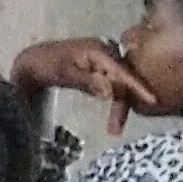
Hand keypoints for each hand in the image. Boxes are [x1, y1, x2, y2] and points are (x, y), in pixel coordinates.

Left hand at [11, 36, 144, 126]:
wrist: (31, 60)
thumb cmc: (45, 65)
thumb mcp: (65, 73)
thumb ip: (88, 81)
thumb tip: (111, 91)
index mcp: (100, 52)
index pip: (123, 72)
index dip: (138, 87)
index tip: (152, 101)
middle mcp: (107, 54)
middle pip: (123, 80)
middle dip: (123, 104)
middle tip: (115, 129)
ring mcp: (104, 61)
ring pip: (119, 86)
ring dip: (118, 106)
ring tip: (114, 129)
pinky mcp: (100, 70)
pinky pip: (112, 86)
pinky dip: (112, 100)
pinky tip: (113, 118)